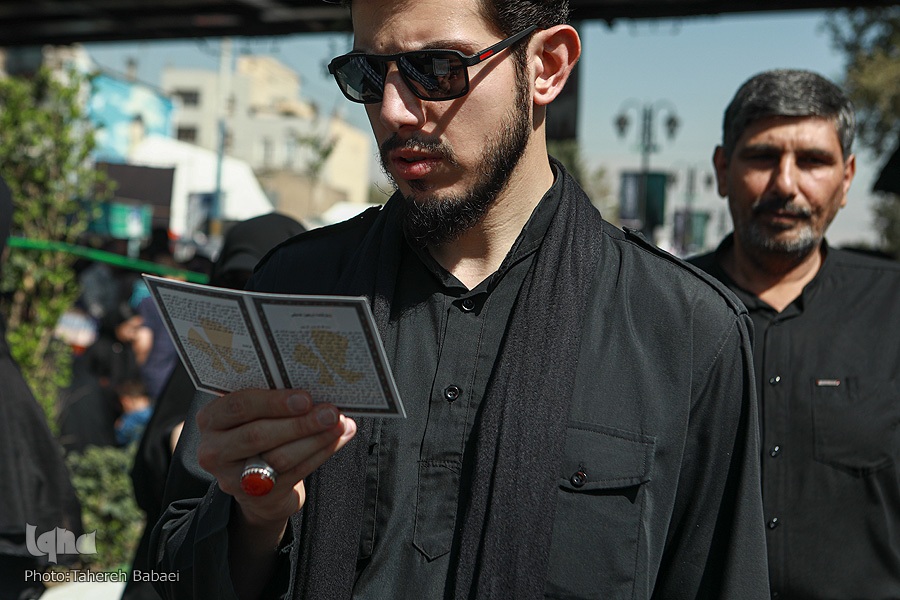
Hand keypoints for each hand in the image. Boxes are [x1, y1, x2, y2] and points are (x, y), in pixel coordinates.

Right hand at [195, 389, 356, 528]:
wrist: (256, 483)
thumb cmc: (259, 433)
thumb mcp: (252, 415)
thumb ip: (272, 401)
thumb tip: (317, 386)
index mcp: (211, 419)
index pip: (239, 406)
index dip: (274, 402)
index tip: (305, 398)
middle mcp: (214, 449)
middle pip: (258, 435)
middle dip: (299, 423)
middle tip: (330, 413)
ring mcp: (232, 477)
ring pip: (279, 456)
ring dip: (315, 439)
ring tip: (340, 425)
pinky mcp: (256, 496)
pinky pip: (294, 473)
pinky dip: (320, 454)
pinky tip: (337, 440)